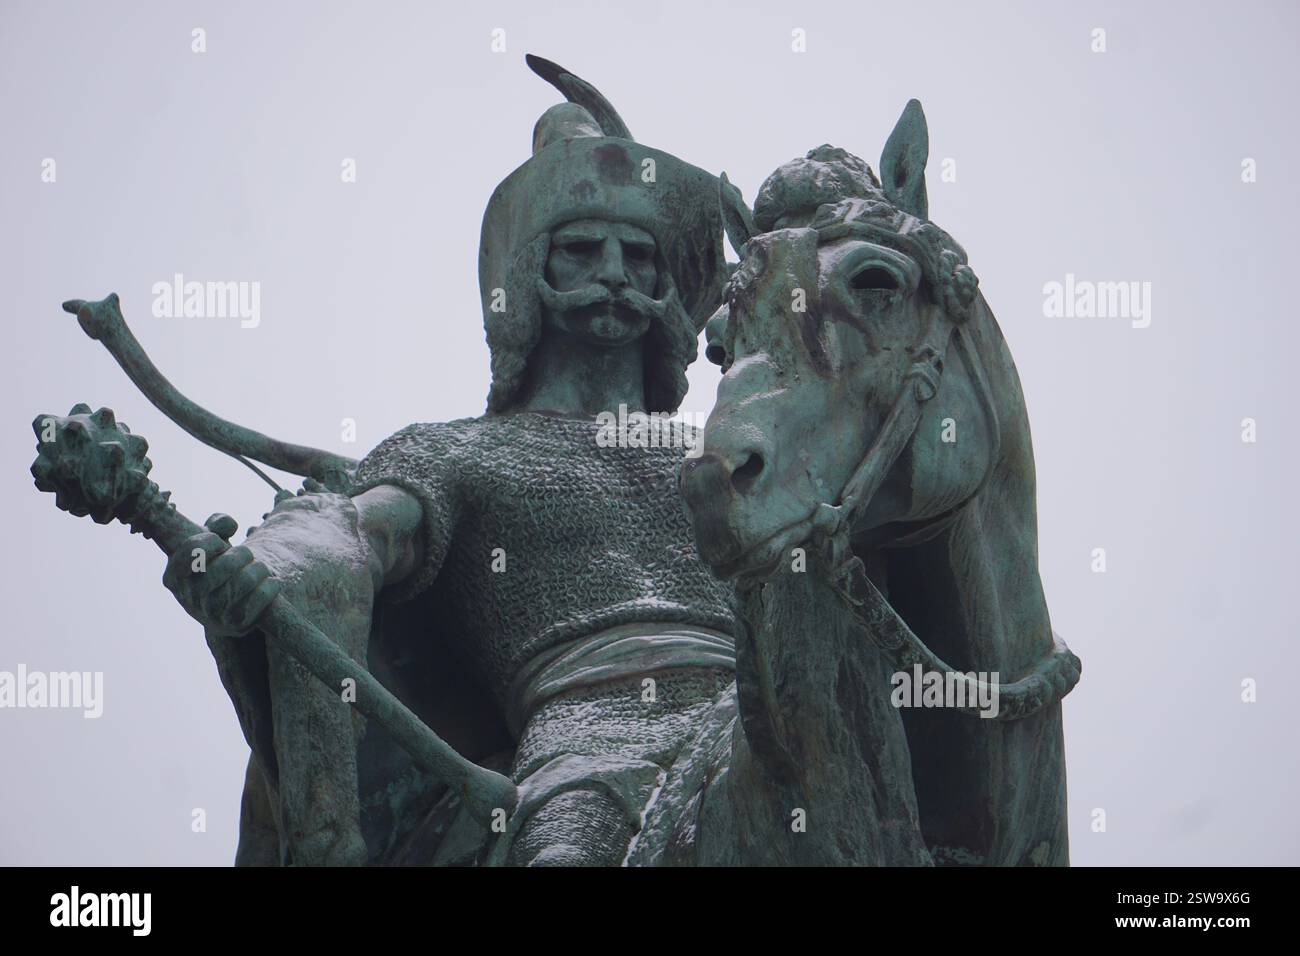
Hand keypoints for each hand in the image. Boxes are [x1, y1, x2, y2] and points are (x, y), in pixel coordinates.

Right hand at [163, 514, 279, 636]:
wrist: (228, 606)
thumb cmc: (218, 566)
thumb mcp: (210, 543)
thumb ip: (216, 524)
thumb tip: (229, 525)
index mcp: (174, 578)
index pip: (192, 551)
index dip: (210, 541)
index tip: (220, 543)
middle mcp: (190, 598)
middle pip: (226, 565)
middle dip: (243, 554)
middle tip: (246, 555)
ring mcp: (212, 614)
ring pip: (245, 580)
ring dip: (259, 569)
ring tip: (259, 569)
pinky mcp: (236, 625)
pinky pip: (261, 597)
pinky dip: (270, 585)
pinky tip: (269, 583)